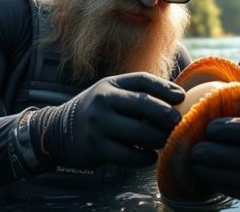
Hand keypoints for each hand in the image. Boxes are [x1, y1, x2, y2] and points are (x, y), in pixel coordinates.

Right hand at [29, 72, 183, 169]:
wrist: (59, 130)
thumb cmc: (97, 111)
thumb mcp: (112, 93)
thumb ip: (138, 93)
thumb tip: (178, 98)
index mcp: (111, 84)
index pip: (143, 81)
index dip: (165, 88)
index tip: (181, 97)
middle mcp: (103, 100)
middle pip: (144, 105)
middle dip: (166, 115)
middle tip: (178, 123)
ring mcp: (98, 124)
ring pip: (139, 133)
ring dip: (158, 139)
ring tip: (165, 141)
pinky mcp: (95, 147)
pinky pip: (129, 156)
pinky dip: (145, 158)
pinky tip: (150, 157)